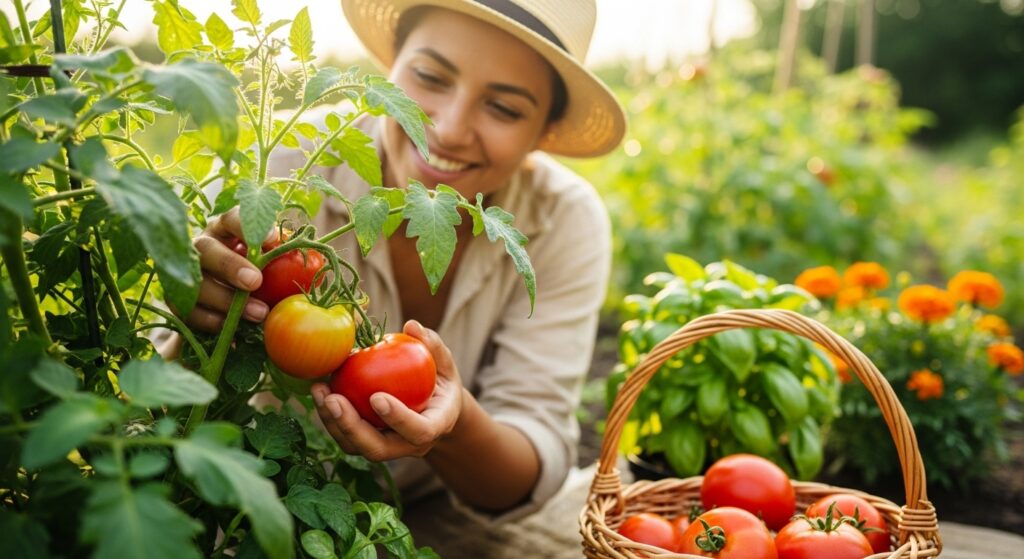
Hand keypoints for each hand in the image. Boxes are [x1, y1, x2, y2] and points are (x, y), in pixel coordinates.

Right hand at [179, 206, 276, 331]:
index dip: (247, 225)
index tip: (272, 239)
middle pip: (207, 250)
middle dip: (231, 265)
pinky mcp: (177, 300)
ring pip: (196, 283)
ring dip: (226, 300)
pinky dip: (213, 321)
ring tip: (259, 313)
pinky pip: (189, 311)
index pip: (231, 218)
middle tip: (256, 281)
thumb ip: (287, 261)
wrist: (223, 306)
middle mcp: (201, 246)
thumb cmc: (258, 277)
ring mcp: (185, 273)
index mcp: (225, 230)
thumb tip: (320, 267)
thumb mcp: (272, 266)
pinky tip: (234, 330)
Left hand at [310, 320, 463, 461]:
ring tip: (321, 392)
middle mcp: (410, 445)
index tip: (376, 397)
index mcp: (436, 426)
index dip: (398, 418)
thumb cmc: (441, 381)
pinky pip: (346, 438)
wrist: (435, 410)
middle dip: (352, 428)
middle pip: (379, 449)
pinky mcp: (368, 443)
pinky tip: (320, 393)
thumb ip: (433, 346)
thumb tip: (412, 326)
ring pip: (357, 447)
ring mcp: (388, 448)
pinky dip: (330, 418)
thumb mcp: (445, 363)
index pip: (419, 431)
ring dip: (334, 423)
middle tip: (333, 400)